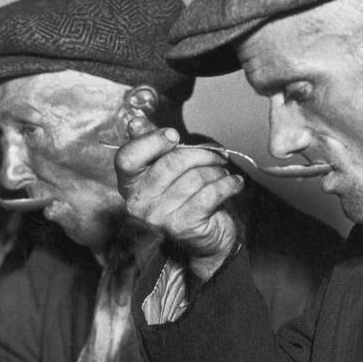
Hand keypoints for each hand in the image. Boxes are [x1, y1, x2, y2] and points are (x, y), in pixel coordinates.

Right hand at [114, 120, 243, 280]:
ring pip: (194, 178)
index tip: (174, 135)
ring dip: (216, 172)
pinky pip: (210, 194)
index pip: (127, 157)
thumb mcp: (165, 169)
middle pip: (171, 163)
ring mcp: (159, 217)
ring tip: (222, 175)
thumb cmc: (185, 199)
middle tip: (217, 156)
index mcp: (130, 185)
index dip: (151, 141)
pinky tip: (235, 184)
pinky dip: (228, 185)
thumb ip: (150, 144)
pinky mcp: (183, 226)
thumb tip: (136, 122)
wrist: (204, 239)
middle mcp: (139, 203)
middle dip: (201, 155)